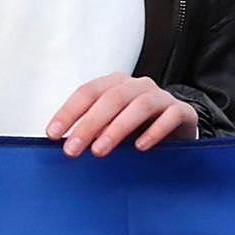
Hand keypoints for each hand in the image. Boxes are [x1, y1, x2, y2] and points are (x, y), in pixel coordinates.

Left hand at [46, 73, 198, 157]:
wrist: (179, 129)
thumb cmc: (139, 128)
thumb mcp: (112, 126)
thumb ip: (92, 131)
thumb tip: (63, 145)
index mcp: (115, 84)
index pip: (87, 92)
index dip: (69, 111)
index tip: (53, 133)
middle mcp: (137, 86)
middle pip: (111, 98)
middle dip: (89, 124)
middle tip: (73, 148)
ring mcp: (161, 97)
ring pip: (139, 105)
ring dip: (117, 128)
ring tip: (100, 150)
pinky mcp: (182, 111)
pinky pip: (170, 116)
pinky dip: (154, 131)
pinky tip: (140, 148)